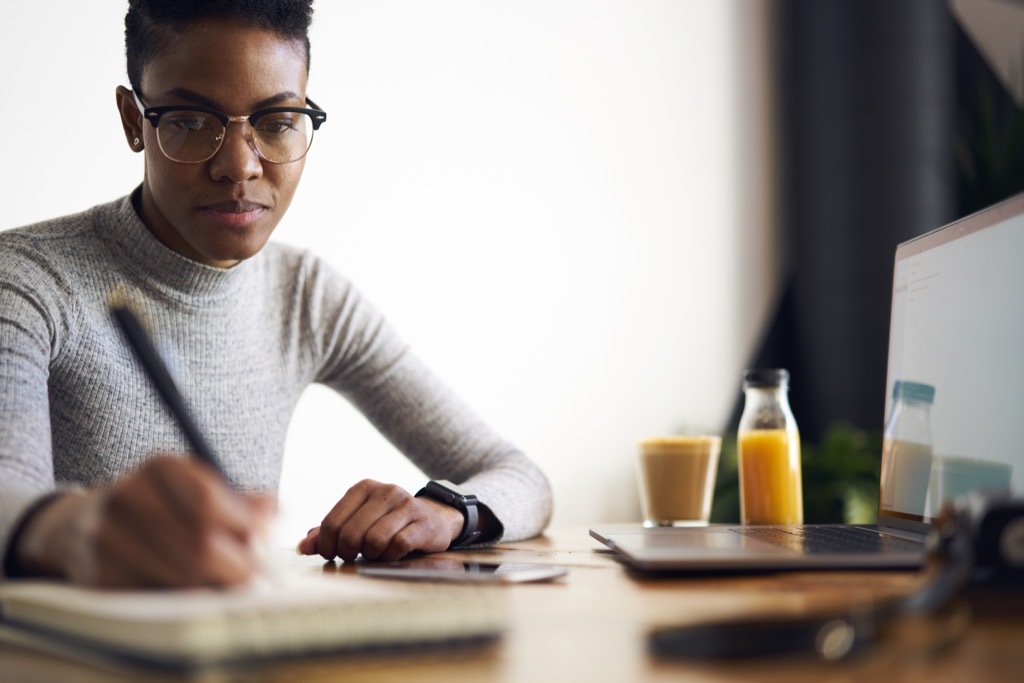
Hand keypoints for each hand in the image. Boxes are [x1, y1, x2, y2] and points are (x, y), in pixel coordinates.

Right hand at [13, 456, 274, 587]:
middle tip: (249, 573)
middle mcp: (129, 495)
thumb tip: (273, 511)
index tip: (261, 543)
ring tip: (223, 581)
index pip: (210, 500)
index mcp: (161, 466)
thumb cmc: (161, 507)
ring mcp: (109, 536)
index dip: (244, 527)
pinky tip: (191, 589)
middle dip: (235, 564)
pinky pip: (159, 596)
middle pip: (199, 543)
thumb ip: (240, 500)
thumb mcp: (198, 488)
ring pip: (182, 575)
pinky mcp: (101, 574)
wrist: (87, 524)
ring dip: (213, 584)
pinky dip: (184, 597)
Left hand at [296, 479, 463, 562]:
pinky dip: (391, 555)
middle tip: (353, 556)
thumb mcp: (357, 521)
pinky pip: (398, 545)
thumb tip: (303, 547)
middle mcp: (385, 491)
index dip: (326, 545)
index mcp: (363, 488)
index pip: (332, 522)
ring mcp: (406, 505)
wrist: (433, 519)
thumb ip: (329, 532)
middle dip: (348, 552)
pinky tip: (392, 553)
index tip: (331, 554)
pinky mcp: (423, 522)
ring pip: (375, 540)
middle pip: (351, 534)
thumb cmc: (387, 522)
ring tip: (375, 553)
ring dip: (372, 554)